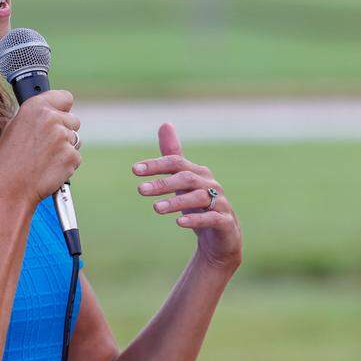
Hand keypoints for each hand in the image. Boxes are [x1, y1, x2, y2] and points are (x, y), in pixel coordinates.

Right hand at [0, 89, 81, 204]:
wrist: (9, 191)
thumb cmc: (6, 163)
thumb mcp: (13, 128)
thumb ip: (35, 117)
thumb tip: (50, 112)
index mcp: (35, 107)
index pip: (65, 97)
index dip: (63, 108)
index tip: (60, 114)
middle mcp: (51, 118)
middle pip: (73, 120)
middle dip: (64, 131)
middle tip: (46, 146)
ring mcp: (63, 137)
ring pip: (75, 139)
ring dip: (65, 148)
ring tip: (44, 160)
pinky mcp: (71, 156)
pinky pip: (76, 157)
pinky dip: (67, 164)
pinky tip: (49, 169)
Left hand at [133, 123, 242, 272]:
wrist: (222, 236)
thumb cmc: (199, 204)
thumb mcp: (183, 180)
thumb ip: (173, 155)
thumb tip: (165, 123)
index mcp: (198, 172)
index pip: (176, 163)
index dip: (156, 165)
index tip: (134, 170)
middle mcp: (210, 184)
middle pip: (186, 178)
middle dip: (162, 183)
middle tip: (140, 190)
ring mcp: (220, 202)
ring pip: (198, 198)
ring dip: (176, 202)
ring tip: (156, 208)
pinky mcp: (225, 222)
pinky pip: (212, 218)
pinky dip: (196, 219)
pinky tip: (179, 223)